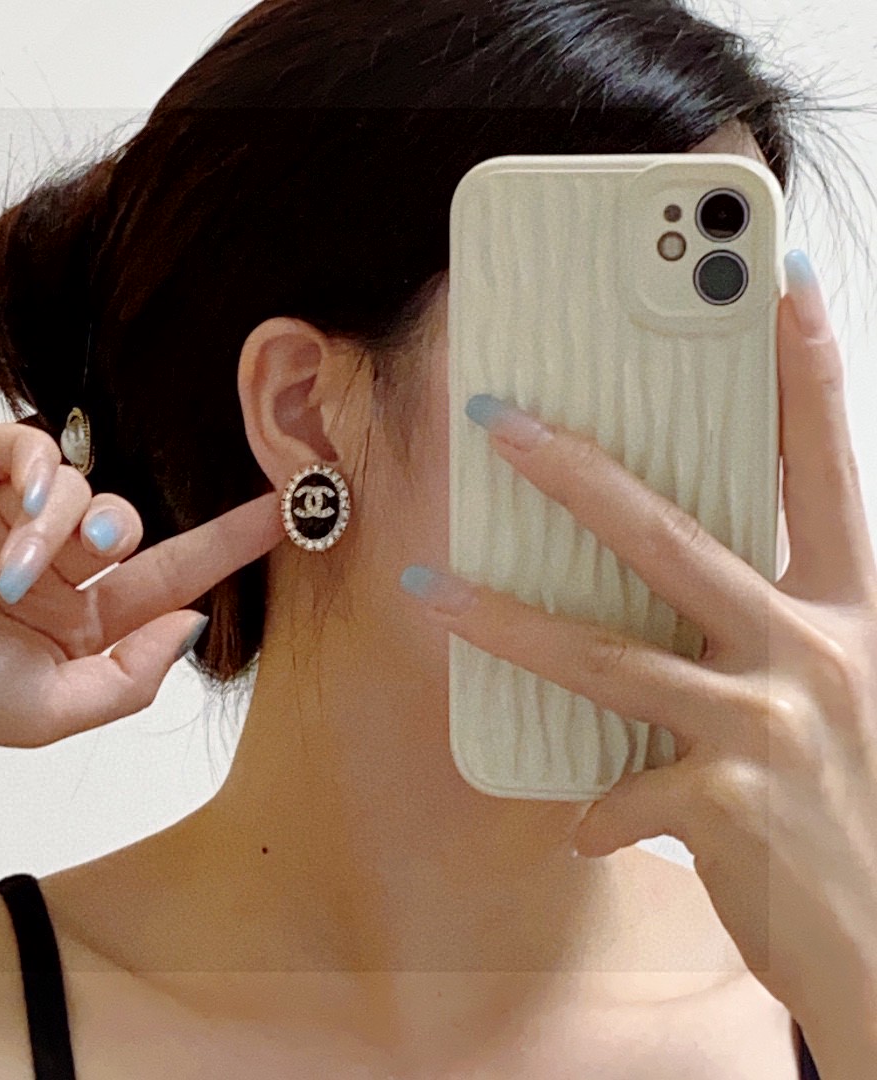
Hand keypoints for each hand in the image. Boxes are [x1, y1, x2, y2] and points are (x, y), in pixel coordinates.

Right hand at [0, 420, 283, 755]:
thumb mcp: (50, 709)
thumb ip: (132, 675)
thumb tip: (195, 624)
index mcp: (76, 620)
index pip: (170, 575)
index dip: (228, 544)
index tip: (288, 512)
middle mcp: (49, 566)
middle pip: (129, 524)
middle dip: (124, 536)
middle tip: (91, 559)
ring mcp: (6, 516)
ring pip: (83, 485)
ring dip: (63, 524)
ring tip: (14, 567)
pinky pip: (31, 445)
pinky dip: (40, 470)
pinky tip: (22, 504)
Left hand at [399, 253, 876, 1046]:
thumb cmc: (856, 800)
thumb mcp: (831, 692)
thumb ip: (756, 631)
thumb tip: (664, 589)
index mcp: (849, 609)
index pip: (823, 467)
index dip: (804, 374)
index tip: (779, 285)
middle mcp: (816, 651)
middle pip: (676, 538)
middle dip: (579, 474)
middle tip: (501, 420)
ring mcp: (774, 726)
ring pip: (612, 656)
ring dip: (507, 625)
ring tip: (428, 593)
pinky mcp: (734, 806)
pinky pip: (627, 794)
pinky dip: (599, 810)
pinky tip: (583, 828)